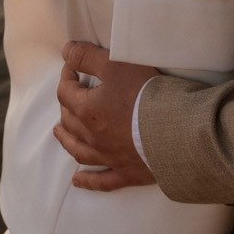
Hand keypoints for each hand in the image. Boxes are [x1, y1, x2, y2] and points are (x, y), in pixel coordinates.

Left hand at [54, 39, 158, 191]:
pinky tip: (78, 181)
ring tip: (58, 132)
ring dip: (67, 139)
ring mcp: (108, 158)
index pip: (65, 91)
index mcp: (86, 110)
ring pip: (79, 150)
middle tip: (70, 94)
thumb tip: (66, 52)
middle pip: (69, 121)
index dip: (66, 76)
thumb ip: (88, 56)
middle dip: (66, 104)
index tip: (72, 67)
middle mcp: (92, 137)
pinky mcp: (126, 173)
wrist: (175, 131)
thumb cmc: (145, 94)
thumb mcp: (116, 64)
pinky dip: (88, 181)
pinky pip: (101, 181)